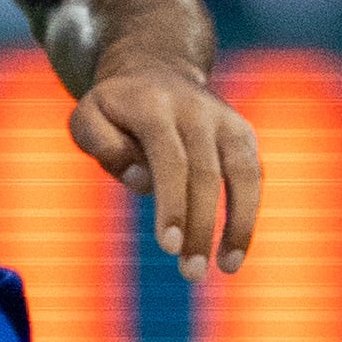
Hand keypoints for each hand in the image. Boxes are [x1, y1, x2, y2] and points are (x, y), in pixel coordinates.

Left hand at [72, 54, 262, 271]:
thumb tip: (141, 180)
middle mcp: (196, 108)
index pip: (169, 159)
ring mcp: (224, 119)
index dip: (172, 204)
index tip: (169, 247)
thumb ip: (102, 145)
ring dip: (238, 224)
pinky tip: (235, 251)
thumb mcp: (88, 117)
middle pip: (205, 173)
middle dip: (202, 226)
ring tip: (228, 267)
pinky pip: (253, 176)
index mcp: (154, 104)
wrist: (155, 68)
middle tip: (191, 273)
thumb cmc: (115, 109)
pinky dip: (249, 214)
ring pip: (242, 174)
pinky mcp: (242, 133)